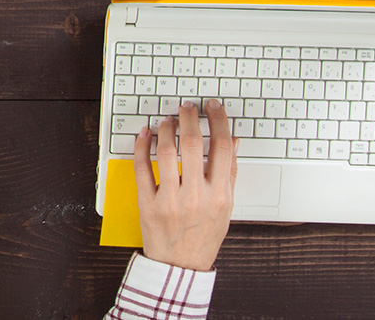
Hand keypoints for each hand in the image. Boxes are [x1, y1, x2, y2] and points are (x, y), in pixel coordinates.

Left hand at [133, 100, 234, 271]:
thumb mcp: (226, 208)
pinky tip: (145, 134)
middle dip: (190, 118)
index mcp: (219, 196)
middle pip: (194, 145)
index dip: (218, 121)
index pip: (222, 148)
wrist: (180, 266)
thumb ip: (230, 174)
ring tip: (168, 120)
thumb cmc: (204, 236)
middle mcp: (196, 197)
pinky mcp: (148, 204)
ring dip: (166, 129)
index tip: (213, 107)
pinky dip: (142, 146)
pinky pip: (142, 168)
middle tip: (187, 107)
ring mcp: (170, 200)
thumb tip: (233, 142)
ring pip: (167, 152)